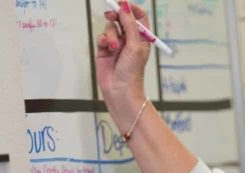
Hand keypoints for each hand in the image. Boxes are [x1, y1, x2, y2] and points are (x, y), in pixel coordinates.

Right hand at [96, 2, 150, 129]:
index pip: (139, 17)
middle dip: (116, 15)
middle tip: (111, 14)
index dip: (132, 9)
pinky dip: (103, 40)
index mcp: (142, 38)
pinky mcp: (105, 50)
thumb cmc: (132, 71)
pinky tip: (106, 48)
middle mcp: (130, 40)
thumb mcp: (135, 45)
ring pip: (111, 28)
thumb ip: (130, 24)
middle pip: (122, 19)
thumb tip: (125, 7)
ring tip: (113, 47)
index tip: (123, 4)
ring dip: (111, 35)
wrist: (120, 90)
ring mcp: (117, 45)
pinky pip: (102, 37)